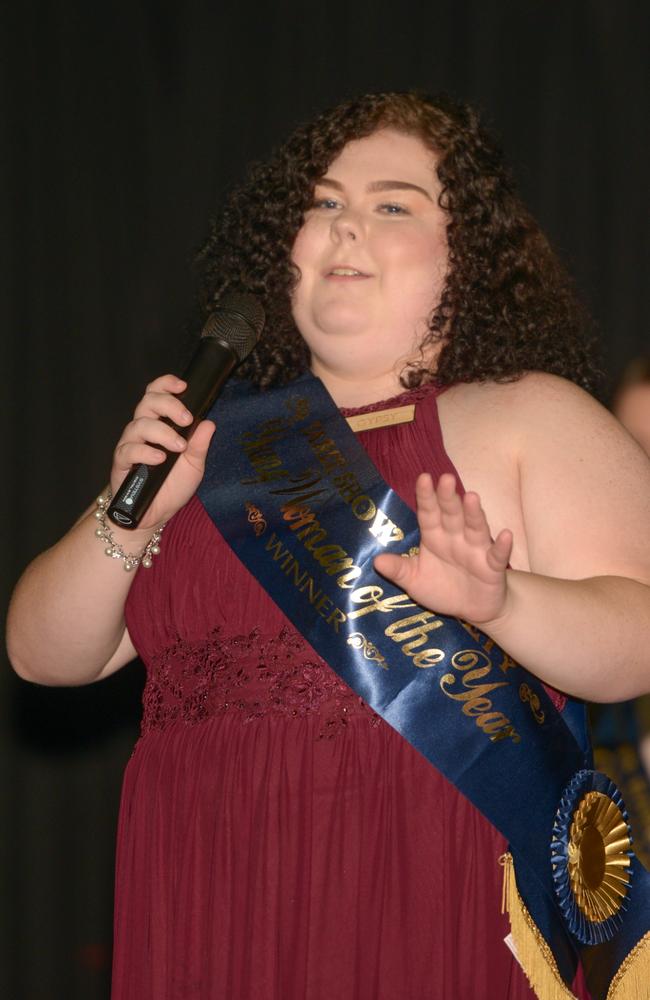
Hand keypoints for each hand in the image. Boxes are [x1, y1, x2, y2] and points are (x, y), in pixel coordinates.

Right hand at [110, 374, 215, 530]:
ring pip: (139, 424)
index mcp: (160, 425)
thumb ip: (199, 445)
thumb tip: (209, 424)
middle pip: (147, 402)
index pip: (157, 395)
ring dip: (162, 432)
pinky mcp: (121, 462)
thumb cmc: (172, 486)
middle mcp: (143, 430)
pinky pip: (129, 450)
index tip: (183, 386)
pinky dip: (146, 452)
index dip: (166, 384)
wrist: (155, 515)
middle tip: (186, 420)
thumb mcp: (194, 466)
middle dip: (168, 405)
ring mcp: (130, 445)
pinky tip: (160, 459)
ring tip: (178, 447)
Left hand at [373, 473, 512, 625]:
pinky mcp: (492, 567)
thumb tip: (377, 561)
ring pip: (474, 528)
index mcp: (434, 537)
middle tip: (446, 478)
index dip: (426, 497)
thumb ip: (399, 570)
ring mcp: (476, 550)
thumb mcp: (415, 581)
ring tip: (472, 497)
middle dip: (448, 498)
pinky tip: (506, 534)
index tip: (423, 478)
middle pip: (451, 514)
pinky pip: (497, 555)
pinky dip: (502, 546)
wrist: (473, 609)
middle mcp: (455, 538)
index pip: (429, 513)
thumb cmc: (442, 587)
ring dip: (473, 514)